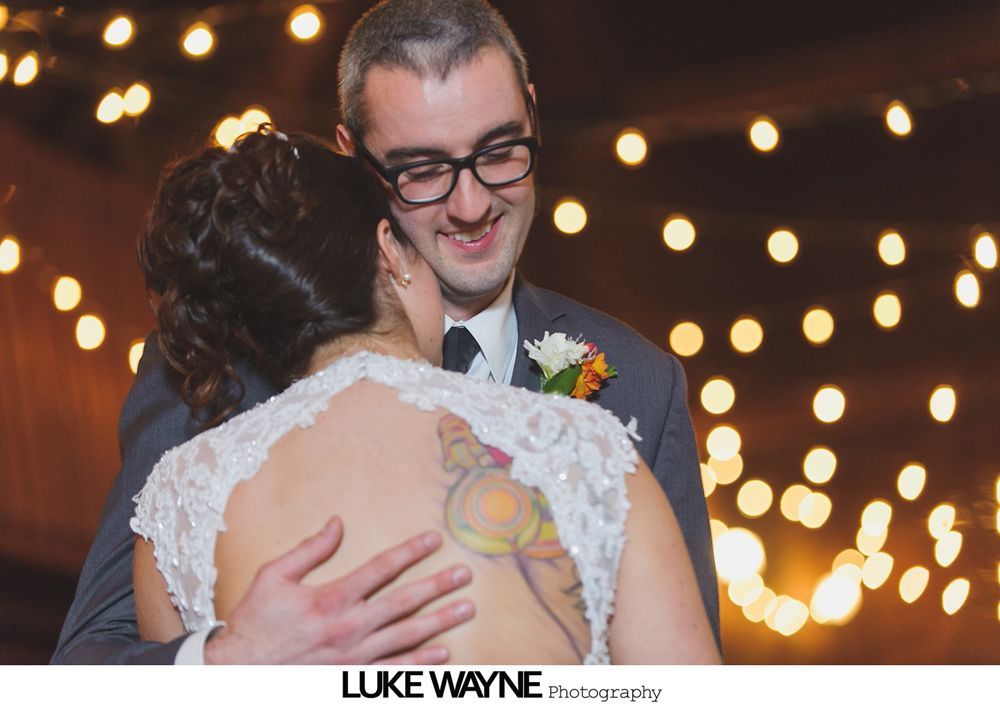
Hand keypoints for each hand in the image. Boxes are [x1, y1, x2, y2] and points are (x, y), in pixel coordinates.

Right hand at [204, 517, 473, 663]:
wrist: (239, 674)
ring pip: (407, 637)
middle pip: (404, 602)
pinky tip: (442, 655)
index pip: (381, 568)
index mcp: (332, 599)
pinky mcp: (352, 680)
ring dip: (439, 622)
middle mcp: (349, 628)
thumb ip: (309, 549)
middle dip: (438, 586)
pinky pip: (394, 672)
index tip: (434, 540)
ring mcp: (354, 658)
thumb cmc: (255, 623)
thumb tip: (337, 523)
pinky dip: (420, 664)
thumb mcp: (273, 577)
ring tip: (466, 610)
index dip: (411, 552)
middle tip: (465, 575)